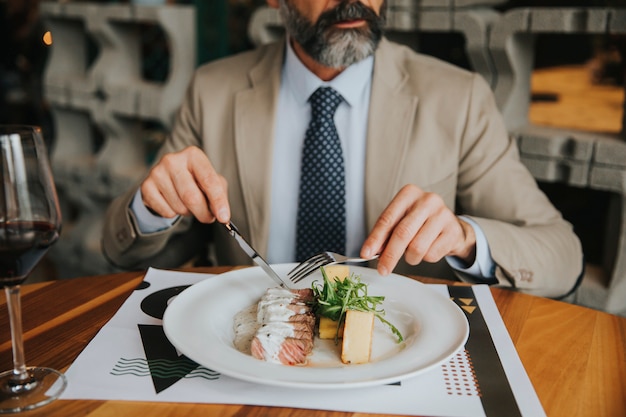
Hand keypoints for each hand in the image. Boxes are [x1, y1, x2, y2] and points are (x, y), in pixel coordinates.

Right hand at [140, 146, 229, 223]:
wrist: (168, 179)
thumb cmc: (195, 180)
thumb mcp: (211, 181)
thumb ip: (219, 194)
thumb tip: (221, 214)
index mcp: (193, 155)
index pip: (209, 181)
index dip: (218, 201)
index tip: (224, 217)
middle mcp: (173, 160)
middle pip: (192, 197)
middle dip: (203, 213)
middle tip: (208, 218)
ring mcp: (157, 172)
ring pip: (179, 206)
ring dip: (189, 212)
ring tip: (188, 204)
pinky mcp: (147, 186)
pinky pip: (166, 212)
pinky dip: (174, 214)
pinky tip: (174, 203)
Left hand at [361, 184, 475, 274]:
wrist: (450, 226)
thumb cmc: (420, 222)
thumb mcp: (401, 221)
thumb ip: (386, 234)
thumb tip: (372, 251)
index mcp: (409, 194)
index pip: (387, 219)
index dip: (375, 239)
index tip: (366, 253)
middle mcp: (427, 200)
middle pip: (402, 233)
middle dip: (390, 255)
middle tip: (383, 269)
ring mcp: (443, 214)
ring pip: (417, 247)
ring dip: (410, 258)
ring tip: (412, 253)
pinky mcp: (453, 231)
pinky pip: (432, 254)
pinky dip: (426, 258)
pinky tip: (429, 248)